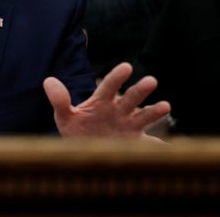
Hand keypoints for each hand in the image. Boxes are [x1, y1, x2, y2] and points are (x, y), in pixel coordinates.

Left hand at [43, 62, 170, 139]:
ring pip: (144, 116)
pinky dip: (162, 147)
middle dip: (140, 90)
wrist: (85, 152)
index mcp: (102, 102)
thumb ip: (59, 100)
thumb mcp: (65, 117)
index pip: (109, 86)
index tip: (126, 67)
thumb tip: (48, 80)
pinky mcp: (136, 144)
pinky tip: (171, 148)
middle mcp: (120, 111)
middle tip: (151, 81)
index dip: (117, 77)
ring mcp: (130, 127)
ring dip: (155, 111)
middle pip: (131, 97)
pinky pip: (151, 145)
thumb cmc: (77, 131)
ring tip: (165, 106)